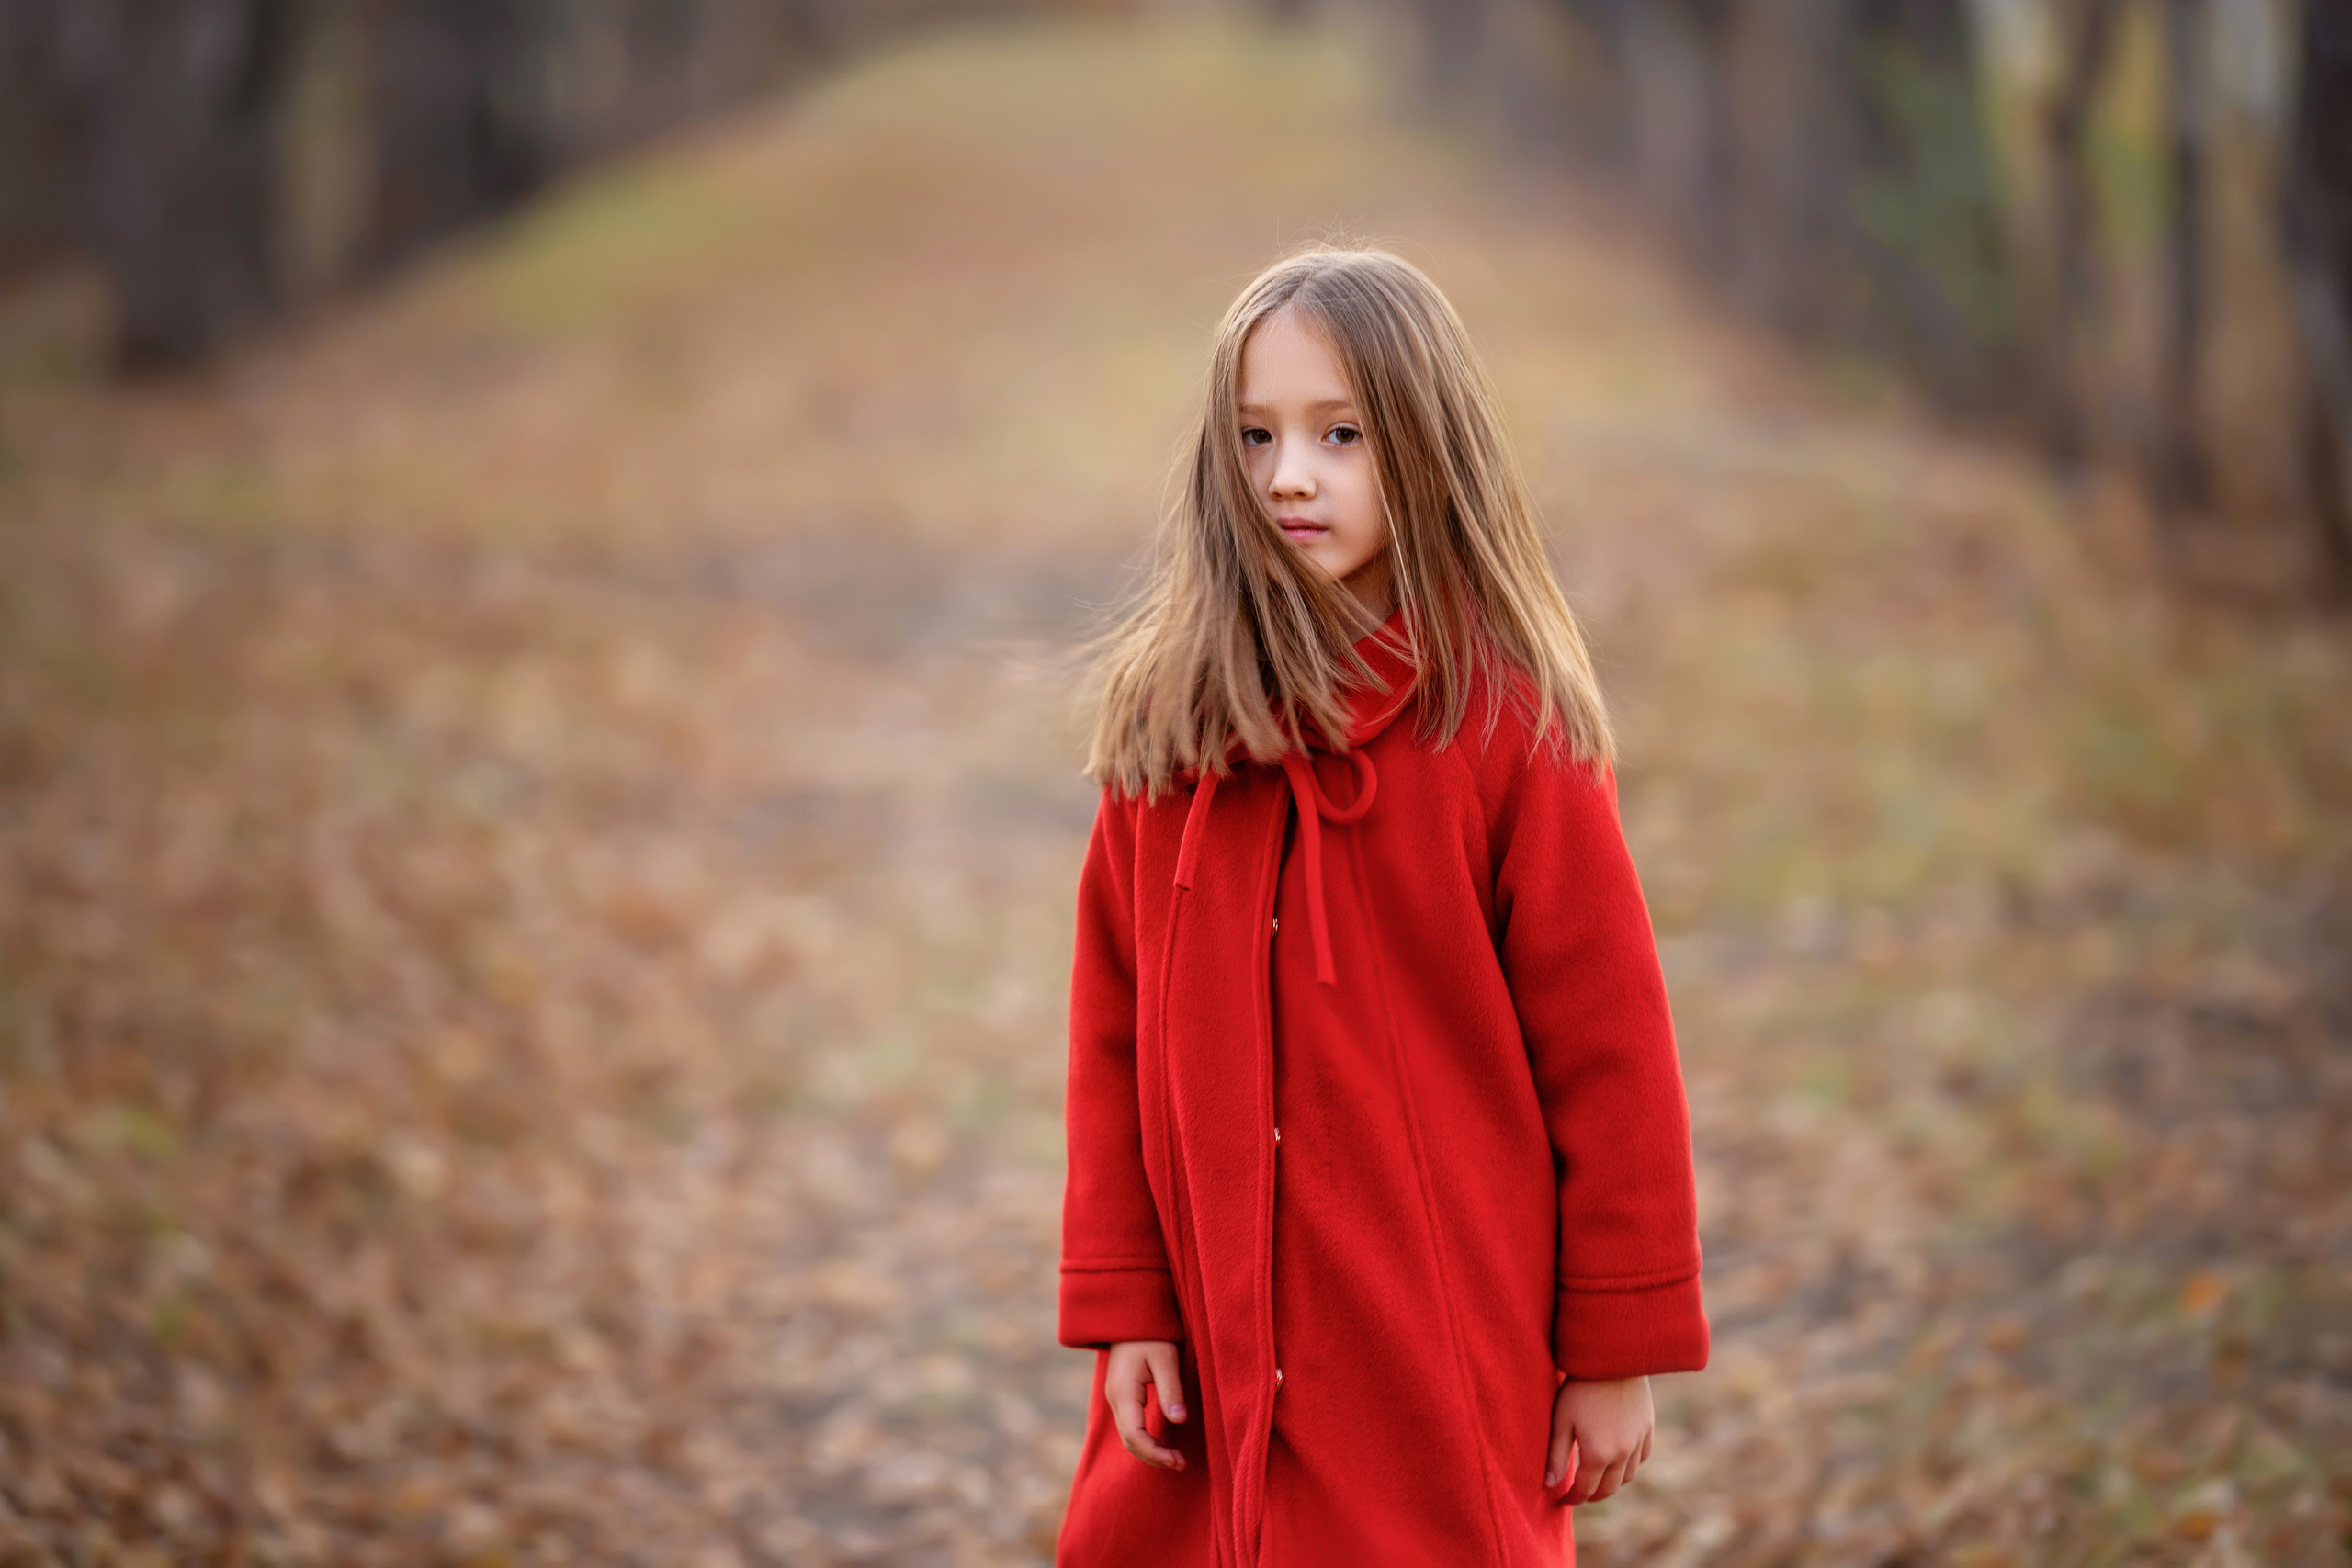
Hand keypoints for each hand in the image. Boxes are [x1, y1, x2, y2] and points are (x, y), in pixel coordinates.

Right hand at [1105, 1340, 1186, 1470]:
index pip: (1134, 1435)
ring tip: (1176, 1459)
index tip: (1177, 1461)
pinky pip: (1130, 1426)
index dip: (1154, 1453)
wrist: (1128, 1313)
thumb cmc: (1150, 1332)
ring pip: (1128, 1436)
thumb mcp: (1165, 1357)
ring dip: (1150, 1451)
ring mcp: (1116, 1398)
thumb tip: (1179, 1421)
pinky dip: (1145, 1439)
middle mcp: (1115, 1399)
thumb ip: (1171, 1389)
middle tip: (1181, 1464)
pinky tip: (1162, 1442)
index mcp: (1123, 1392)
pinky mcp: (1122, 1395)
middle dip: (1153, 1457)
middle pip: (1129, 1441)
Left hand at [1545, 1375, 1651, 1504]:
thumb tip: (1549, 1486)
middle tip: (1580, 1494)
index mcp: (1598, 1454)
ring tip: (1599, 1480)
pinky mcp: (1648, 1427)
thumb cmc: (1580, 1387)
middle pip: (1609, 1488)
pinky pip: (1642, 1457)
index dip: (1573, 1498)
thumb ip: (1556, 1456)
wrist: (1612, 1358)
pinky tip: (1620, 1461)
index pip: (1585, 1489)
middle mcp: (1623, 1453)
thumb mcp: (1561, 1420)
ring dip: (1613, 1484)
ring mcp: (1638, 1441)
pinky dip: (1631, 1466)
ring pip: (1628, 1476)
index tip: (1562, 1499)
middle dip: (1593, 1496)